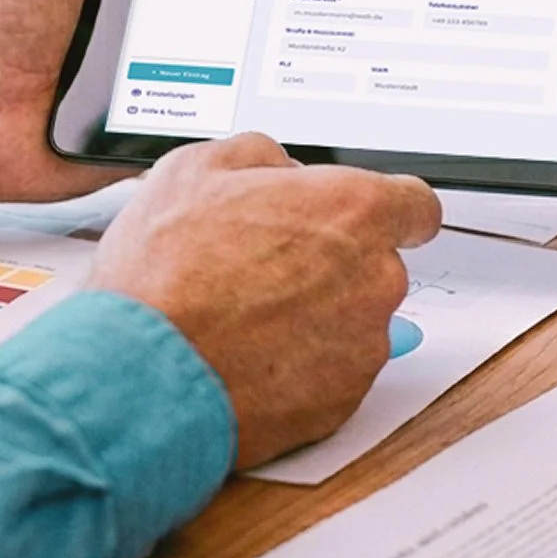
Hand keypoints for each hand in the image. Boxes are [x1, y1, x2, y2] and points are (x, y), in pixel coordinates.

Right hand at [89, 134, 441, 468]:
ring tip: (246, 317)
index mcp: (352, 210)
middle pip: (377, 264)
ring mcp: (364, 345)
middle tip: (266, 268)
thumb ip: (259, 155)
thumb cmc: (165, 277)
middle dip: (333, 265)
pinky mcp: (344, 401)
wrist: (140, 378)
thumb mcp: (194, 170)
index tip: (374, 219)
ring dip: (317, 316)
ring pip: (356, 320)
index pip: (416, 207)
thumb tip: (278, 165)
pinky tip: (250, 356)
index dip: (389, 211)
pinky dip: (303, 365)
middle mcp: (374, 278)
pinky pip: (334, 371)